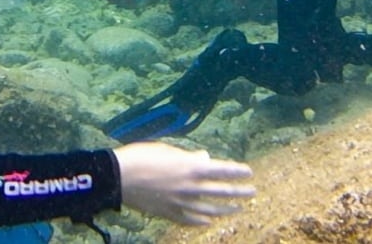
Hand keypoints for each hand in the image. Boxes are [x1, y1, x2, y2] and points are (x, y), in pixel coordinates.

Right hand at [114, 143, 254, 225]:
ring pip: (211, 210)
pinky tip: (208, 221)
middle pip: (222, 192)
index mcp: (192, 168)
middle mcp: (191, 188)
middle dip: (240, 192)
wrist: (119, 177)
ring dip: (226, 210)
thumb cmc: (142, 157)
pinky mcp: (169, 214)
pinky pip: (191, 220)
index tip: (249, 172)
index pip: (223, 170)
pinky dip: (201, 221)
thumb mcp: (168, 151)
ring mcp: (181, 203)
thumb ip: (189, 157)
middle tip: (252, 192)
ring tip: (237, 209)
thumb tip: (205, 158)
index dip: (238, 172)